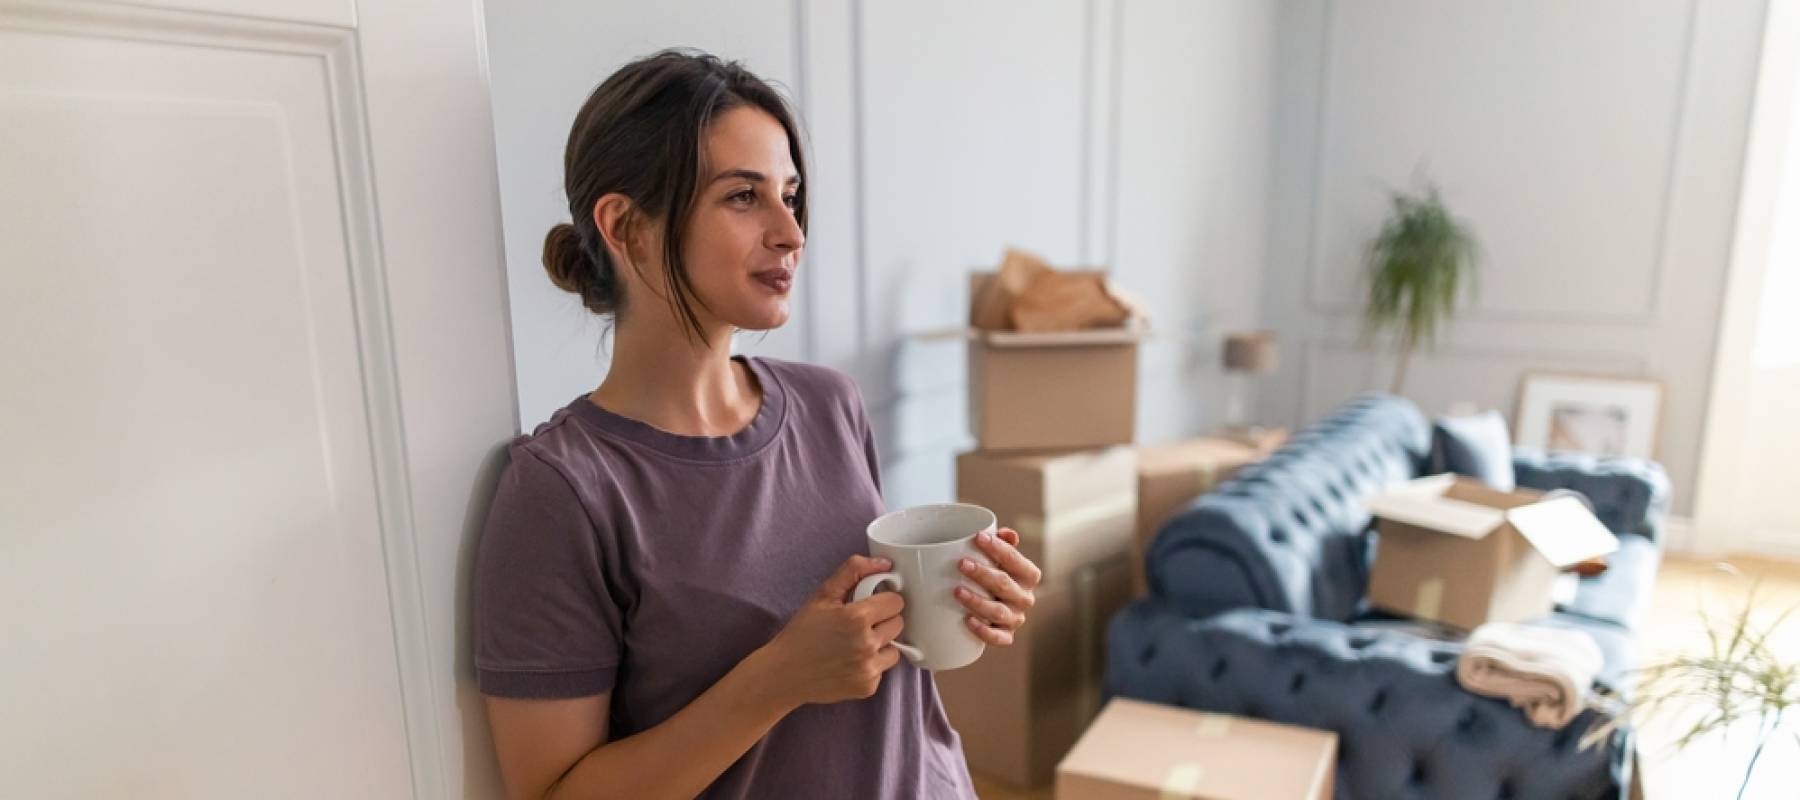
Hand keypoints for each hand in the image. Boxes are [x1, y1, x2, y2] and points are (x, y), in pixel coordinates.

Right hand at [756, 555, 907, 708]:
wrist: (785, 673)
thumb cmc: (802, 632)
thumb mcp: (823, 595)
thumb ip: (853, 571)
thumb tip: (884, 564)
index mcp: (857, 618)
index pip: (896, 602)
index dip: (883, 600)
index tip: (870, 604)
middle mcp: (867, 644)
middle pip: (898, 623)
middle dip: (883, 620)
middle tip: (860, 623)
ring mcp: (869, 668)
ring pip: (895, 648)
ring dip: (881, 644)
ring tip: (856, 643)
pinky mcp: (868, 686)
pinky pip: (883, 668)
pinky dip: (872, 664)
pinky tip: (851, 661)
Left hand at [952, 528, 1041, 646]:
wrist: (992, 608)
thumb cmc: (996, 575)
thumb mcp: (1000, 558)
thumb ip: (1003, 543)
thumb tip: (1004, 532)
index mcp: (1029, 575)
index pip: (1015, 560)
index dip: (998, 548)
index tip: (978, 538)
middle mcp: (1025, 598)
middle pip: (1005, 585)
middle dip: (983, 574)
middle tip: (961, 564)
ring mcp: (1016, 618)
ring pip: (998, 612)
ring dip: (977, 601)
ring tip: (957, 591)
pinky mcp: (1006, 636)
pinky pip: (997, 637)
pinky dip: (983, 630)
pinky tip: (967, 620)